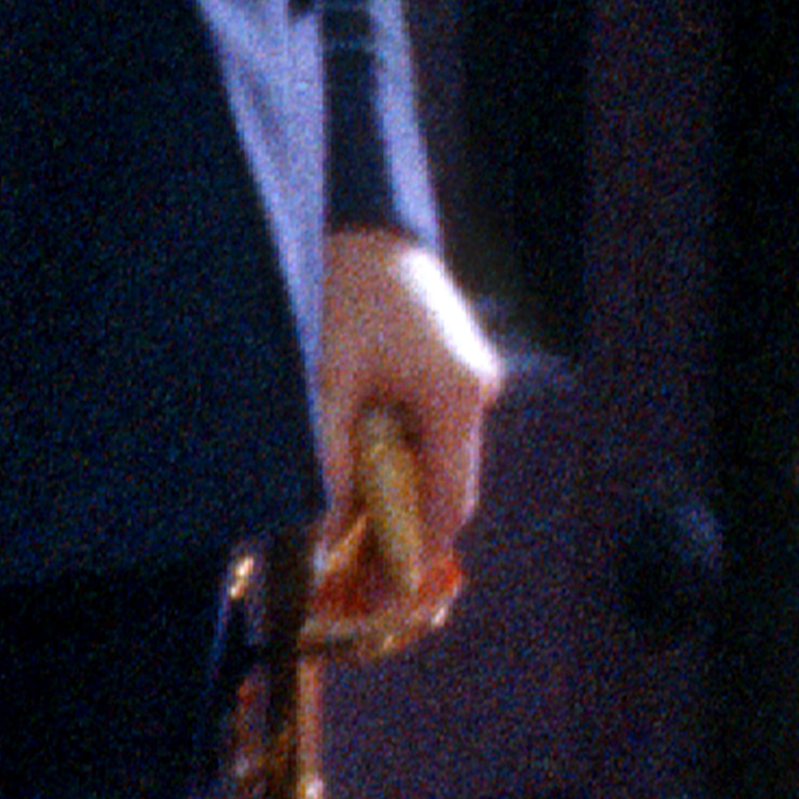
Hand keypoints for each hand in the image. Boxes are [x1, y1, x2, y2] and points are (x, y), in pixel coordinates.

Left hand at [313, 226, 503, 644]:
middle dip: (400, 525)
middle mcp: (478, 390)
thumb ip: (327, 462)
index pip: (449, 506)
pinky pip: (429, 424)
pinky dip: (397, 449)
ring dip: (394, 485)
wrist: (356, 208)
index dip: (413, 553)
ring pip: (437, 456)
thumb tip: (323, 538)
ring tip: (341, 507)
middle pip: (447, 486)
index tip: (374, 590)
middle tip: (347, 562)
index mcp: (456, 399)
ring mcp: (470, 373)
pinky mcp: (452, 359)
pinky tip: (356, 450)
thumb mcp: (321, 380)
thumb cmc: (336, 287)